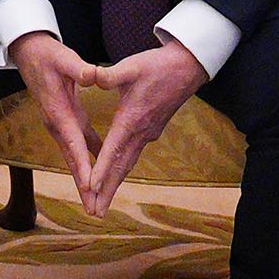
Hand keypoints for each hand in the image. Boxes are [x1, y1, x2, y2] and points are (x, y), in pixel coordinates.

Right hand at [9, 32, 104, 199]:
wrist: (30, 53)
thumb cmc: (48, 55)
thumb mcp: (64, 58)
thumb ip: (79, 68)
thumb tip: (93, 74)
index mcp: (59, 112)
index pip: (74, 144)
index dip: (83, 166)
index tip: (91, 187)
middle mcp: (58, 125)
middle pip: (73, 161)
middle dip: (84, 187)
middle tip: (94, 211)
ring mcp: (61, 125)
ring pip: (76, 158)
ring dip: (85, 180)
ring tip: (96, 202)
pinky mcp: (67, 121)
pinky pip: (80, 147)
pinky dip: (89, 162)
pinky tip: (102, 172)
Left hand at [78, 34, 205, 213]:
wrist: (187, 68)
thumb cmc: (157, 66)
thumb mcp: (131, 66)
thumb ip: (109, 74)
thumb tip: (91, 76)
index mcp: (132, 118)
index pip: (114, 149)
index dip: (102, 168)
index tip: (91, 187)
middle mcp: (140, 132)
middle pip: (121, 168)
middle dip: (108, 191)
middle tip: (95, 213)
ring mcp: (147, 134)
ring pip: (128, 165)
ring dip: (114, 186)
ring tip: (102, 205)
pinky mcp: (151, 131)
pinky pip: (133, 157)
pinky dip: (121, 171)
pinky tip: (115, 177)